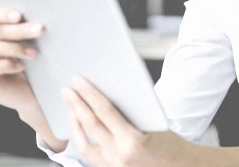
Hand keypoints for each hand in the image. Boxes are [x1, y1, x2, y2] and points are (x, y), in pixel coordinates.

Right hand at [0, 6, 43, 115]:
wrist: (33, 96)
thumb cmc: (33, 69)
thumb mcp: (31, 45)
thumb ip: (27, 31)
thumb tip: (35, 18)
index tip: (19, 15)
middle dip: (18, 30)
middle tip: (39, 29)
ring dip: (15, 48)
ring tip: (33, 53)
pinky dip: (6, 65)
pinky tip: (21, 67)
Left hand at [63, 76, 201, 166]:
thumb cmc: (170, 143)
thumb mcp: (153, 124)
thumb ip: (129, 113)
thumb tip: (105, 94)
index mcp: (133, 141)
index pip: (105, 111)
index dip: (89, 94)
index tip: (79, 81)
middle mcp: (120, 156)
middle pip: (91, 125)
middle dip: (76, 104)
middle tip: (67, 90)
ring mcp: (113, 166)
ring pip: (84, 143)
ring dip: (75, 123)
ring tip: (70, 108)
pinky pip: (89, 154)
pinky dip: (81, 138)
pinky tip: (79, 126)